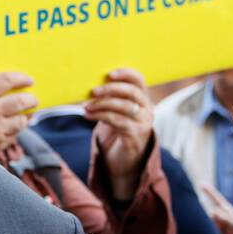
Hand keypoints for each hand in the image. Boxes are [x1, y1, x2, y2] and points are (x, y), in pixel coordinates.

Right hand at [0, 71, 35, 152]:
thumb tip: (5, 93)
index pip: (5, 80)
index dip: (20, 78)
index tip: (29, 80)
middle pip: (20, 102)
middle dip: (30, 100)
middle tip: (34, 100)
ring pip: (20, 122)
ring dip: (25, 119)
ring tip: (25, 116)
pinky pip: (13, 138)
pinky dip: (15, 133)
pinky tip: (11, 131)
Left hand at [84, 68, 153, 201]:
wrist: (125, 159)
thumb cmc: (118, 131)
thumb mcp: (115, 111)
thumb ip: (109, 98)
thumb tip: (89, 85)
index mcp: (143, 99)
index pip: (139, 80)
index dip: (126, 74)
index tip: (109, 74)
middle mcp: (147, 109)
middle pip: (131, 92)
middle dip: (110, 89)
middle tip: (93, 90)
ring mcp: (143, 123)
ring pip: (123, 106)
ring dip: (102, 104)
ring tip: (86, 106)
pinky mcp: (135, 136)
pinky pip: (117, 121)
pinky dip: (100, 116)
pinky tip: (88, 115)